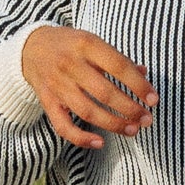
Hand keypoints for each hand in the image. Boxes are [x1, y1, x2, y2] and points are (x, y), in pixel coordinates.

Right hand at [21, 26, 156, 148]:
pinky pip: (63, 126)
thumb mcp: (93, 42)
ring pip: (88, 111)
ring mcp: (57, 85)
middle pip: (105, 93)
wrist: (31, 48)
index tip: (153, 100)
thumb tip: (144, 74)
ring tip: (132, 130)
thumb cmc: (71, 45)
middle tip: (147, 119)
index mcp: (86, 44)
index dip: (138, 85)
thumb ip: (118, 59)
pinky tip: (100, 143)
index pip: (118, 66)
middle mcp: (70, 64)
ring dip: (113, 124)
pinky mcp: (48, 102)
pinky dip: (81, 138)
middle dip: (130, 109)